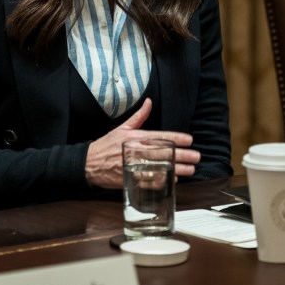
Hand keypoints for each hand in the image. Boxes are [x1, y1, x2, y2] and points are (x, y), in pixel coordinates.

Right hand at [84, 99, 200, 187]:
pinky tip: (174, 180)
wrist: (88, 163)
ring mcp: (133, 166)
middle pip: (163, 153)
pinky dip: (162, 181)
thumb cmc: (106, 145)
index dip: (176, 138)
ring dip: (176, 169)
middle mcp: (135, 151)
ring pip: (158, 168)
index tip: (189, 140)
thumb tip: (149, 102)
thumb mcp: (122, 127)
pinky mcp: (130, 179)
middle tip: (196, 156)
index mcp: (135, 137)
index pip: (159, 137)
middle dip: (182, 155)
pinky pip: (149, 181)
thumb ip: (139, 116)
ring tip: (190, 169)